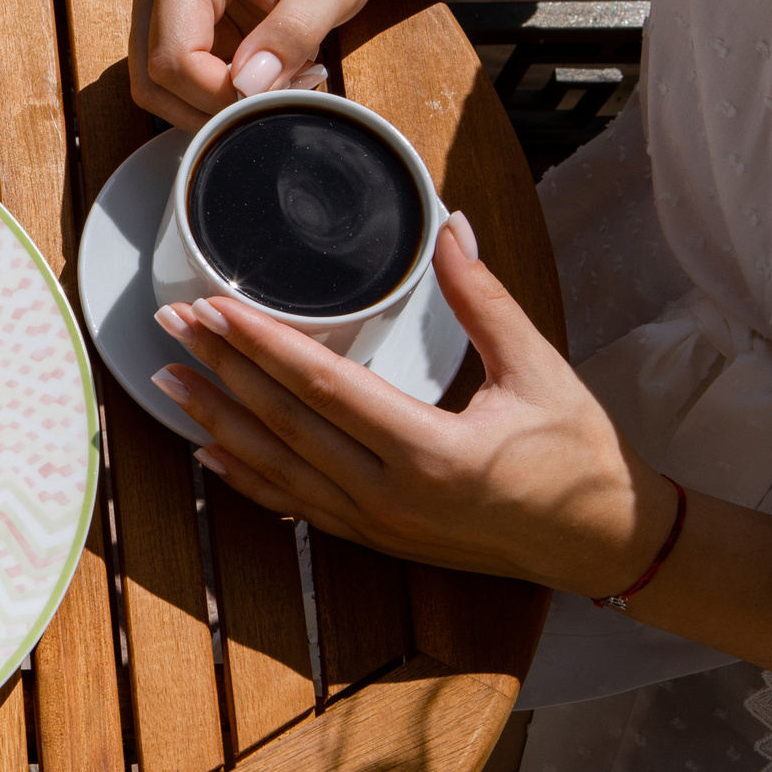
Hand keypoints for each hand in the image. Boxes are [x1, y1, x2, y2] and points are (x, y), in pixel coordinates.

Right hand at [129, 0, 392, 128]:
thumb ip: (292, 34)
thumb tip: (248, 86)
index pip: (174, 57)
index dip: (218, 93)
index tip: (276, 95)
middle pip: (153, 77)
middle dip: (212, 104)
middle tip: (279, 95)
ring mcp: (158, 0)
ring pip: (156, 85)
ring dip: (211, 104)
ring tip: (275, 85)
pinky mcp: (172, 19)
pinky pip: (176, 78)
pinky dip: (214, 94)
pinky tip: (263, 76)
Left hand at [146, 216, 677, 596]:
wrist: (604, 544)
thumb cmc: (580, 457)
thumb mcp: (539, 368)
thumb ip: (484, 299)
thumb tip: (450, 228)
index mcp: (433, 453)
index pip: (325, 386)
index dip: (262, 344)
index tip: (214, 308)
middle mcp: (392, 497)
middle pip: (285, 423)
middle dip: (221, 370)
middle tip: (169, 326)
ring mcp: (379, 525)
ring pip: (277, 468)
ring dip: (217, 421)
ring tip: (166, 381)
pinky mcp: (377, 539)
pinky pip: (296, 506)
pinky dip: (247, 478)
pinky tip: (209, 454)